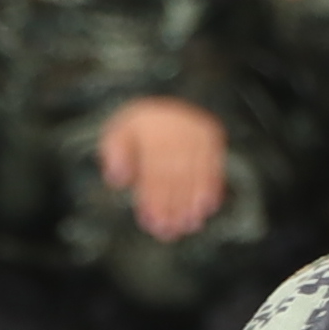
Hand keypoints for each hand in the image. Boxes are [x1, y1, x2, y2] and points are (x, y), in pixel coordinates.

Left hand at [97, 93, 228, 242]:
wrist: (166, 98)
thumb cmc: (139, 127)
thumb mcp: (118, 132)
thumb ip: (114, 154)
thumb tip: (117, 179)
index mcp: (150, 130)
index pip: (153, 171)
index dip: (152, 200)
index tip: (151, 222)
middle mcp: (176, 130)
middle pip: (175, 176)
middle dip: (172, 207)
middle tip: (169, 231)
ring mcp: (196, 133)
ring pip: (196, 173)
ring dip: (193, 204)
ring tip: (188, 226)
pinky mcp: (211, 136)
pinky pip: (214, 165)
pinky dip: (212, 188)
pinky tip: (207, 208)